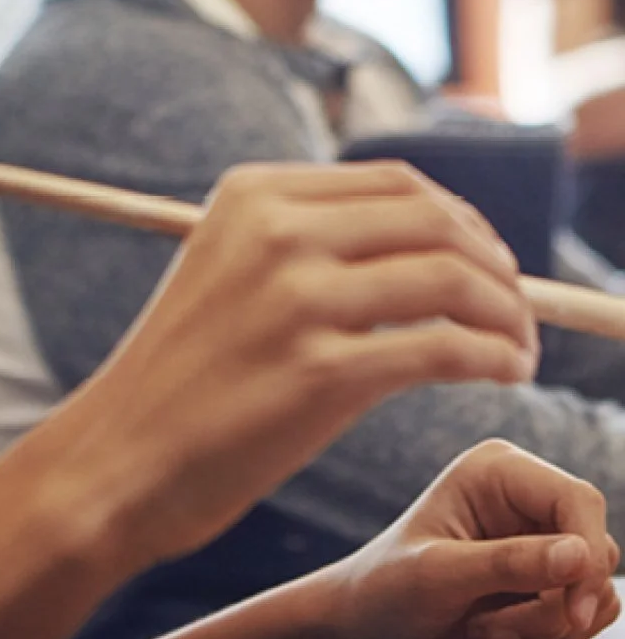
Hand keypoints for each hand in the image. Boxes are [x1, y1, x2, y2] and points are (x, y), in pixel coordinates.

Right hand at [64, 160, 538, 570]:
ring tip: (519, 346)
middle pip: (433, 219)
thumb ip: (302, 236)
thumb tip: (425, 238)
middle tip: (516, 303)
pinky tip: (505, 372)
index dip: (461, 217)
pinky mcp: (320, 372)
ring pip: (450, 277)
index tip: (486, 257)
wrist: (118, 457)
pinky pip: (444, 347)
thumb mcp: (224, 265)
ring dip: (507, 312)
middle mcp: (276, 229)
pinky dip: (494, 356)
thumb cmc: (182, 375)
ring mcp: (297, 297)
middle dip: (495, 261)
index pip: (395, 181)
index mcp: (251, 192)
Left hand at [330, 439, 620, 638]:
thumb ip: (509, 563)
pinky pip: (587, 610)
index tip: (570, 611)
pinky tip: (499, 631)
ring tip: (488, 626)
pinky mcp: (545, 577)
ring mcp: (538, 536)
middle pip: (595, 547)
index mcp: (497, 470)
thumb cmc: (388, 591)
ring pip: (595, 585)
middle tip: (498, 626)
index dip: (587, 555)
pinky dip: (554, 634)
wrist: (367, 631)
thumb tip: (583, 555)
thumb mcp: (439, 576)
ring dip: (550, 623)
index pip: (578, 499)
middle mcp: (525, 495)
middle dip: (557, 602)